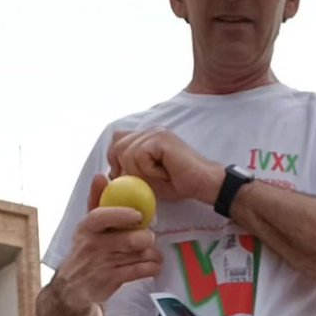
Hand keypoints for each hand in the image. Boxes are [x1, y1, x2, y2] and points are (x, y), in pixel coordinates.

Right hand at [52, 174, 161, 312]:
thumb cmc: (85, 250)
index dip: (121, 214)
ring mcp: (103, 264)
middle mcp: (93, 245)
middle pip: (127, 239)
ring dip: (152, 253)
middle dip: (145, 238)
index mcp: (86, 227)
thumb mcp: (86, 226)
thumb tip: (101, 176)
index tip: (138, 215)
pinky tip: (154, 265)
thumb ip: (96, 201)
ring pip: (137, 255)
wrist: (72, 286)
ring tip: (154, 252)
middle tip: (149, 236)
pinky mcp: (112, 281)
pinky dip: (152, 267)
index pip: (100, 216)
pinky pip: (140, 271)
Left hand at [108, 128, 223, 203]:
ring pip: (127, 153)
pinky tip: (165, 172)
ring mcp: (155, 132)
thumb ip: (130, 172)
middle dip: (125, 168)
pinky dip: (149, 170)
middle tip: (145, 180)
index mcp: (146, 138)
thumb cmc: (179, 184)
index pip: (117, 140)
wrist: (203, 183)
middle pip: (117, 145)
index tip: (130, 177)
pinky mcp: (160, 138)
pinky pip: (140, 156)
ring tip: (160, 176)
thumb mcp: (148, 179)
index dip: (116, 160)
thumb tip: (111, 173)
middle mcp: (149, 131)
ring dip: (140, 173)